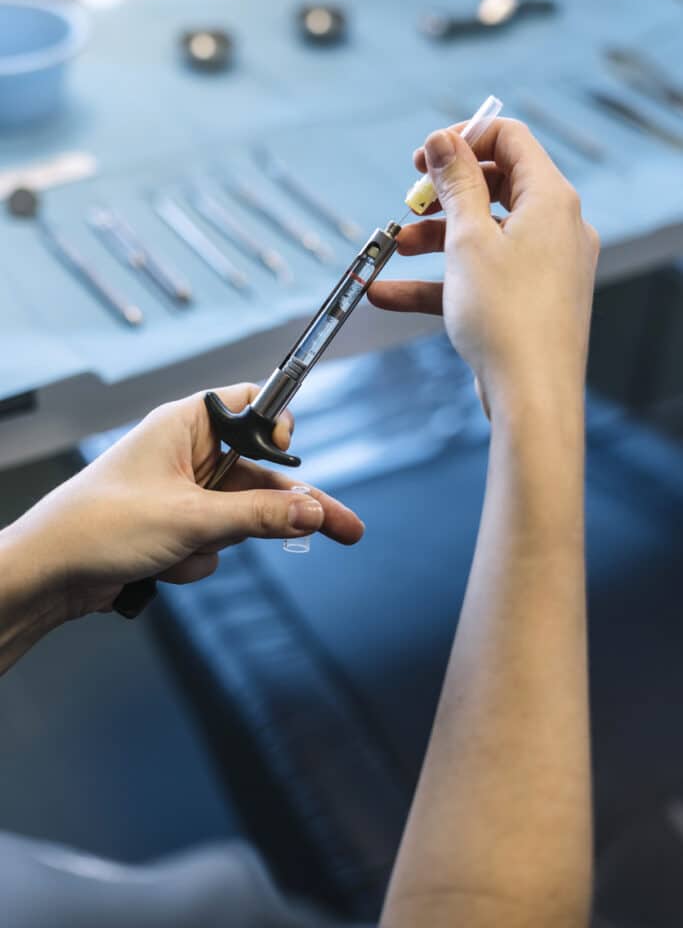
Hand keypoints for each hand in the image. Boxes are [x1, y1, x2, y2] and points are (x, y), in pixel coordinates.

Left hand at [5, 384, 363, 619]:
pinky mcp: (178, 527)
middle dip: (285, 508)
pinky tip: (164, 566)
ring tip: (179, 553)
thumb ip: (258, 515)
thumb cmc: (99, 526)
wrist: (49, 577)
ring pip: (241, 514)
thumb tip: (313, 511)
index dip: (277, 428)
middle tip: (344, 528)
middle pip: (259, 472)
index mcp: (185, 426)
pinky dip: (198, 558)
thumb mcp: (190, 519)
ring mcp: (183, 493)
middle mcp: (187, 454)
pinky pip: (217, 540)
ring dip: (221, 541)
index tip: (289, 453)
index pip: (251, 405)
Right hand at [369, 119, 599, 418]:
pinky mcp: (528, 302)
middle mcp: (555, 228)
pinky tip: (388, 294)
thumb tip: (443, 140)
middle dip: (442, 194)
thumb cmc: (507, 316)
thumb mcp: (467, 239)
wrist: (531, 396)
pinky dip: (439, 281)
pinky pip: (481, 278)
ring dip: (433, 239)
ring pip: (483, 235)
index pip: (511, 140)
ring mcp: (544, 267)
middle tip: (408, 203)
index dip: (463, 140)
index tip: (422, 158)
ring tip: (392, 248)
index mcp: (551, 200)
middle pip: (495, 186)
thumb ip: (455, 185)